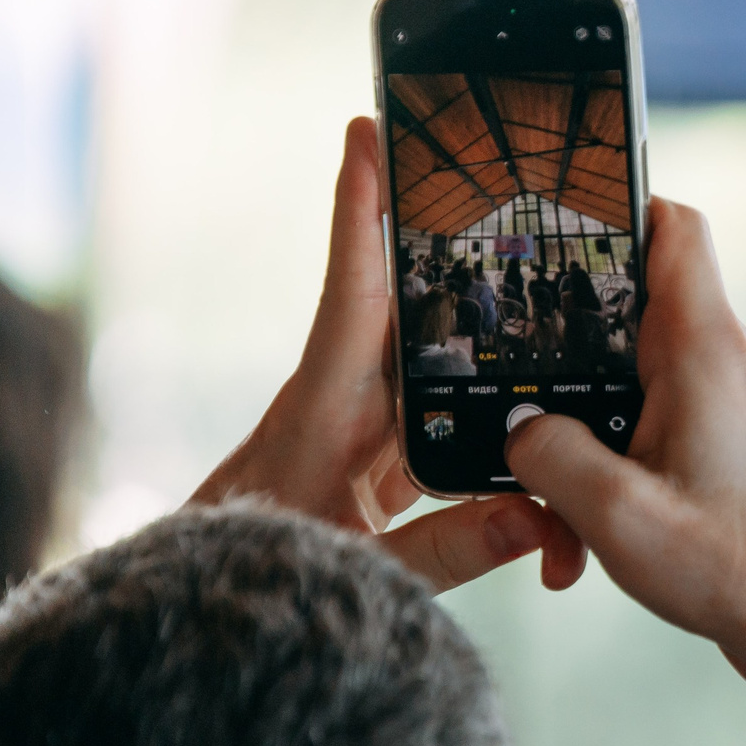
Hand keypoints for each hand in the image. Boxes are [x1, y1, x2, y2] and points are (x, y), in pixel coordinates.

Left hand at [192, 117, 586, 595]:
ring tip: (524, 242)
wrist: (204, 616)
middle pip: (406, 302)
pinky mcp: (380, 456)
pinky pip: (441, 416)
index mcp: (326, 410)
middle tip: (476, 152)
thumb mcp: (365, 575)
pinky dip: (484, 404)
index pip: (354, 292)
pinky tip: (534, 392)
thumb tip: (541, 518)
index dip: (363, 212)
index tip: (369, 130)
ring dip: (476, 317)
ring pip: (432, 358)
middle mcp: (346, 401)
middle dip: (441, 232)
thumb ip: (453, 551)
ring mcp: (363, 426)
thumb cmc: (260, 582)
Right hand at [506, 198, 745, 745]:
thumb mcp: (616, 516)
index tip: (553, 220)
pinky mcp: (738, 448)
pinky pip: (662, 428)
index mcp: (706, 350)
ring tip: (553, 497)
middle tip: (512, 383)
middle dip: (568, 348)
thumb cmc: (741, 570)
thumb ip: (549, 457)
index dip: (616, 205)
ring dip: (589, 430)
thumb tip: (520, 429)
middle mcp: (730, 363)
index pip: (673, 228)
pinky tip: (590, 532)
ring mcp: (738, 405)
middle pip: (637, 308)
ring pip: (640, 383)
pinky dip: (620, 465)